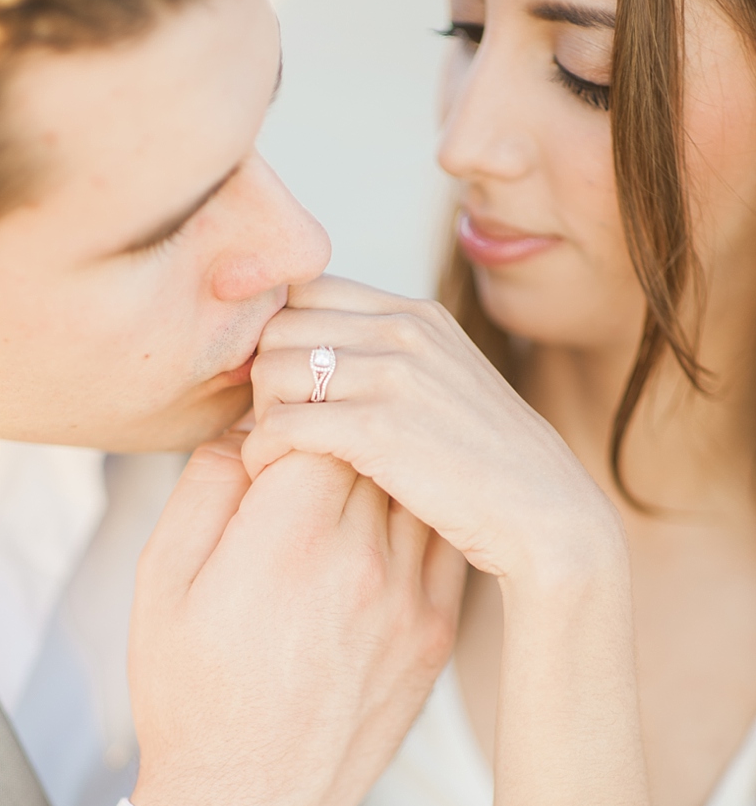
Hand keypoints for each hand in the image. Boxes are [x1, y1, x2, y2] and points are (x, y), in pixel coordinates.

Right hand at [128, 430, 462, 805]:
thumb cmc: (190, 696)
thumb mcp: (161, 584)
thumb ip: (204, 488)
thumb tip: (245, 429)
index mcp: (288, 540)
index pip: (323, 419)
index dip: (296, 409)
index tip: (273, 428)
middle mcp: (364, 562)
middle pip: (377, 445)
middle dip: (344, 429)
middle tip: (317, 434)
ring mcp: (411, 600)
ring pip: (418, 488)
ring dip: (389, 468)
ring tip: (353, 473)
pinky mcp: (436, 633)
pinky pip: (443, 542)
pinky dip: (421, 516)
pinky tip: (384, 523)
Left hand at [244, 276, 621, 587]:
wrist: (546, 514)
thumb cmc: (490, 468)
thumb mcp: (447, 387)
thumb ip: (394, 362)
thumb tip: (324, 362)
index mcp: (416, 314)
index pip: (307, 291)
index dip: (280, 336)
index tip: (280, 386)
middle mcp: (403, 330)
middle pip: (280, 325)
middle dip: (260, 375)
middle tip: (271, 423)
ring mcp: (392, 375)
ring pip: (271, 368)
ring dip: (259, 412)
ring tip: (273, 450)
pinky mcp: (377, 428)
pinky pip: (280, 422)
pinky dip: (263, 449)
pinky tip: (272, 472)